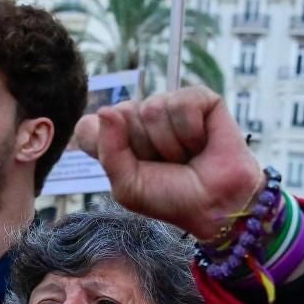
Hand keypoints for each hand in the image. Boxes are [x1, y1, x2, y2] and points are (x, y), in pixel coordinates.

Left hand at [74, 87, 262, 241]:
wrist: (215, 204)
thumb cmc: (171, 197)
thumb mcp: (128, 186)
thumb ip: (108, 151)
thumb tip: (107, 110)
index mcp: (117, 138)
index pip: (87, 128)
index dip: (104, 148)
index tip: (129, 170)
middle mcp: (140, 118)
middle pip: (121, 114)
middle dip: (144, 149)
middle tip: (166, 166)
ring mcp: (169, 105)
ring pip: (152, 108)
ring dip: (171, 145)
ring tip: (187, 157)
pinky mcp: (200, 99)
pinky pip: (180, 104)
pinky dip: (191, 133)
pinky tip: (201, 144)